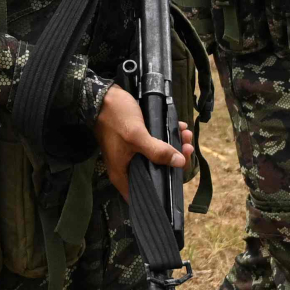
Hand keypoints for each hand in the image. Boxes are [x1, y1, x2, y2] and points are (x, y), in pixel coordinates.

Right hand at [94, 83, 194, 200]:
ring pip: (157, 158)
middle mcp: (127, 168)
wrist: (103, 95)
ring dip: (173, 147)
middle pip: (155, 174)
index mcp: (122, 174)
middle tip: (187, 148)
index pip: (145, 193)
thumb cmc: (116, 118)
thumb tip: (180, 163)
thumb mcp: (137, 136)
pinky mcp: (136, 142)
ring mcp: (131, 155)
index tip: (180, 175)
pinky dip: (167, 138)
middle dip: (174, 162)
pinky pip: (154, 145)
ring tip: (185, 135)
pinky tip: (178, 128)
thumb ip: (157, 152)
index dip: (163, 190)